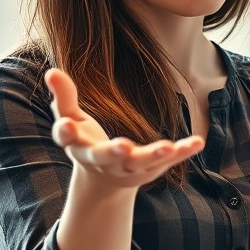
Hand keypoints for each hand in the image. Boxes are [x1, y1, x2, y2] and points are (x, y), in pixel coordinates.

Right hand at [45, 68, 203, 188]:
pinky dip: (183, 152)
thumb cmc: (85, 140)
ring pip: (141, 163)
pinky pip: (169, 161)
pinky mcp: (150, 169)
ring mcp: (128, 168)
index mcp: (78, 145)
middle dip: (114, 152)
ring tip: (168, 147)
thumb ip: (63, 96)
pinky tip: (198, 142)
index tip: (66, 125)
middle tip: (123, 146)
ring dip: (154, 155)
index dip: (65, 133)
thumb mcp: (71, 118)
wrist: (104, 179)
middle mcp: (102, 160)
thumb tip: (51, 70)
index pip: (68, 140)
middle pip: (106, 157)